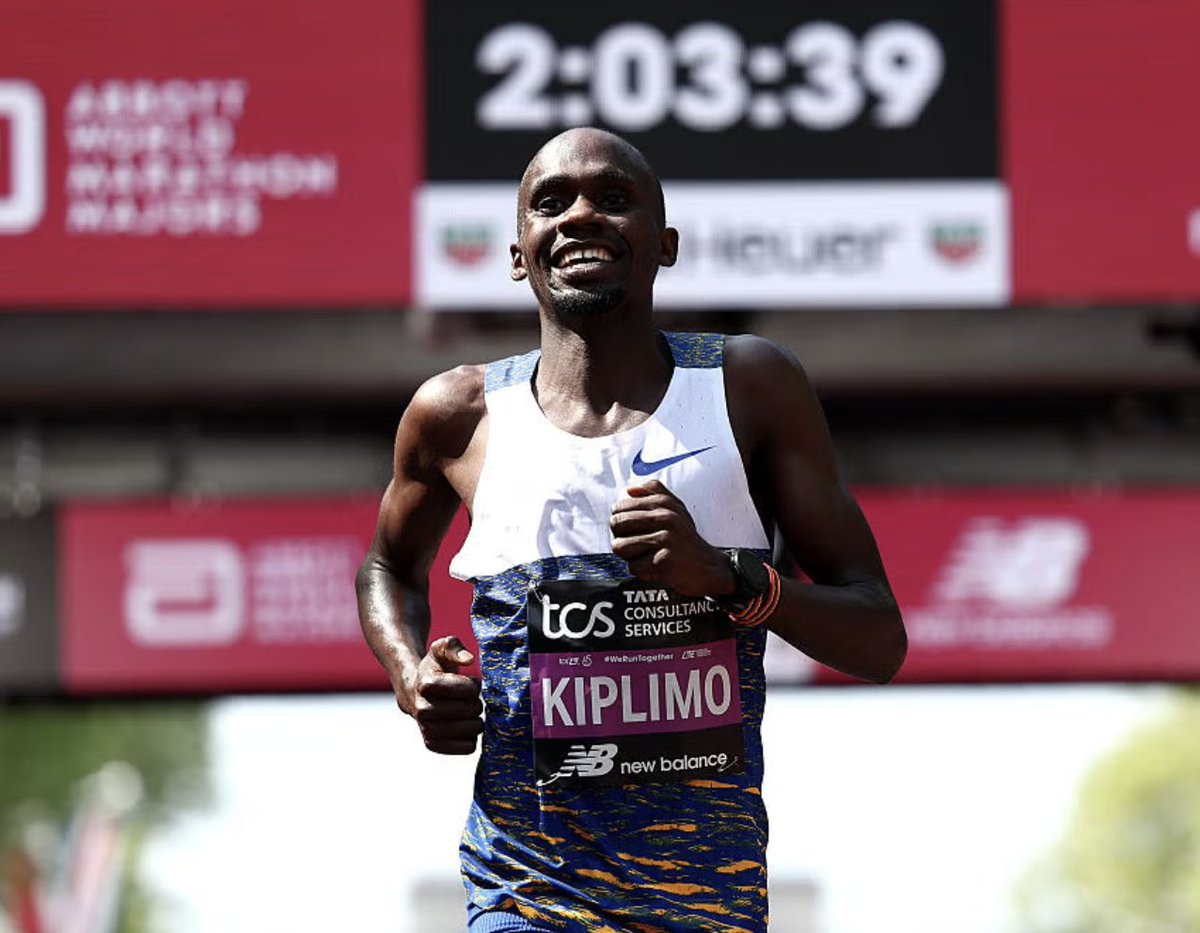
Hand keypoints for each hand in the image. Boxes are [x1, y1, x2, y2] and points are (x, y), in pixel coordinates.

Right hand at [396, 635, 482, 754]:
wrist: (415, 691)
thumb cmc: (436, 669)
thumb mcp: (442, 649)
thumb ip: (454, 647)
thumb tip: (468, 660)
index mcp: (426, 684)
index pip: (470, 690)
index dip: (475, 685)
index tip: (469, 683)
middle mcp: (422, 709)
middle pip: (472, 710)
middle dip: (477, 703)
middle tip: (470, 700)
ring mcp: (426, 729)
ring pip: (472, 730)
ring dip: (477, 721)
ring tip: (468, 713)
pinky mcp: (433, 744)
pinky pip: (468, 747)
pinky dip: (472, 737)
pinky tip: (464, 727)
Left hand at [610, 479, 734, 596]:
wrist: (710, 568)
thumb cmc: (687, 540)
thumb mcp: (677, 510)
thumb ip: (655, 494)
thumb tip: (629, 490)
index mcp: (663, 503)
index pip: (619, 506)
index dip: (621, 521)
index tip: (633, 530)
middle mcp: (665, 518)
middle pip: (616, 524)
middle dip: (621, 536)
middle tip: (638, 545)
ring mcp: (665, 540)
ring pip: (620, 546)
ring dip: (630, 555)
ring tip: (647, 556)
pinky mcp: (664, 562)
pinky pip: (633, 567)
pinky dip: (642, 572)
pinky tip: (656, 568)